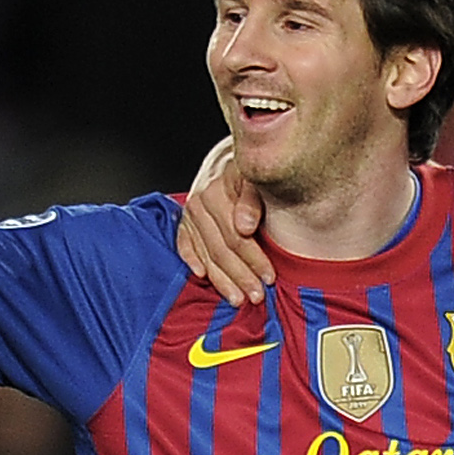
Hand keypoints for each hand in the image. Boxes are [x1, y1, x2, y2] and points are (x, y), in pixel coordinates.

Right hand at [174, 137, 273, 304]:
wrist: (230, 155)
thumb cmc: (250, 170)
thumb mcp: (257, 177)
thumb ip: (252, 199)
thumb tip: (245, 227)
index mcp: (217, 191)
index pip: (236, 236)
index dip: (254, 259)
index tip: (269, 277)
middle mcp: (199, 203)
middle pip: (221, 249)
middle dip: (240, 276)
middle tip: (256, 296)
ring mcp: (190, 213)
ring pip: (205, 253)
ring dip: (221, 279)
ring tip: (237, 299)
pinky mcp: (184, 219)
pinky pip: (184, 244)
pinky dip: (191, 260)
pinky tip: (201, 276)